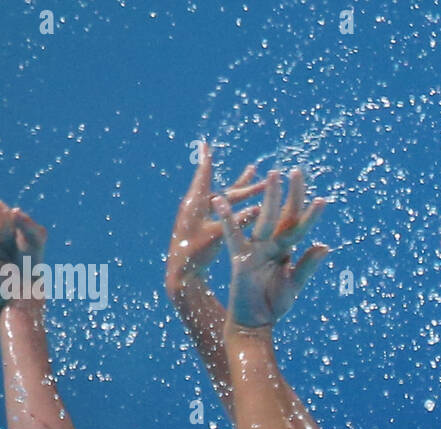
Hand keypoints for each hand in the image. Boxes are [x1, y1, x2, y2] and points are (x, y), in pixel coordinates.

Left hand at [166, 142, 266, 292]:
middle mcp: (199, 206)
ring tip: (256, 181)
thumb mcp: (218, 235)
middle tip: (255, 169)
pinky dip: (238, 208)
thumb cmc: (195, 252)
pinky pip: (225, 212)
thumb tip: (260, 208)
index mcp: (196, 203)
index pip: (204, 175)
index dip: (207, 159)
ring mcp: (202, 217)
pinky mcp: (205, 227)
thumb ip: (238, 221)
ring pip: (226, 201)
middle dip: (242, 182)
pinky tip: (251, 209)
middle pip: (224, 190)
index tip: (206, 143)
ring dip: (242, 193)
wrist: (181, 272)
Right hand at [214, 168, 328, 328]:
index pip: (299, 226)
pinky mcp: (239, 257)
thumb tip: (325, 245)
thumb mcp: (294, 284)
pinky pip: (233, 235)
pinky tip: (220, 200)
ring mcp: (255, 248)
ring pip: (264, 218)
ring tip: (272, 175)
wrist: (254, 321)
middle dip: (289, 194)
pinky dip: (229, 219)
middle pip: (282, 214)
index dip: (310, 213)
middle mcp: (271, 245)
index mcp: (285, 250)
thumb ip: (307, 265)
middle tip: (296, 170)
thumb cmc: (274, 304)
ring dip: (269, 198)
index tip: (322, 197)